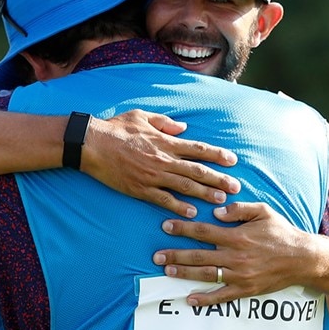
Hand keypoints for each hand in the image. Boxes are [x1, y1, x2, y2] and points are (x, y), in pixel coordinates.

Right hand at [81, 110, 240, 216]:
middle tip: (236, 186)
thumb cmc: (116, 128)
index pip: (198, 149)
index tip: (232, 160)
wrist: (92, 144)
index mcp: (165, 142)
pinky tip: (192, 213)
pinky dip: (179, 206)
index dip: (217, 155)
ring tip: (222, 201)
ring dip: (205, 194)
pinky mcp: (140, 189)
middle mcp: (163, 159)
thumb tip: (183, 128)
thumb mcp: (142, 116)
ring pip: (185, 187)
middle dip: (219, 179)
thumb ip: (165, 122)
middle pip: (197, 171)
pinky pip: (163, 199)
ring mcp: (152, 176)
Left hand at [153, 202, 311, 305]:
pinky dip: (205, 299)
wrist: (303, 259)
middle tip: (156, 256)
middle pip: (199, 255)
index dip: (183, 229)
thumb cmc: (282, 233)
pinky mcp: (246, 290)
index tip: (165, 227)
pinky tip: (190, 299)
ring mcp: (240, 275)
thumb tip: (216, 212)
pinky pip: (222, 296)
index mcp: (238, 236)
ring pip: (206, 275)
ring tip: (167, 272)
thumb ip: (238, 209)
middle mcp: (236, 256)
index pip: (204, 232)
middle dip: (175, 255)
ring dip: (184, 274)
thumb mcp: (263, 211)